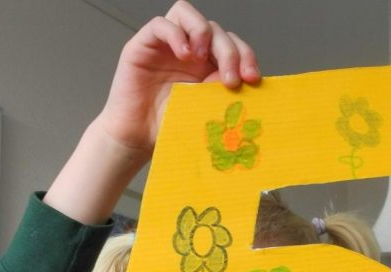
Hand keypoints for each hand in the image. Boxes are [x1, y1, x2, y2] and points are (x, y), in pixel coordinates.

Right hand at [96, 0, 260, 155]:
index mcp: (207, 64)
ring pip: (188, 15)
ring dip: (202, 32)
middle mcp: (189, 50)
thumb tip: (246, 80)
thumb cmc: (170, 126)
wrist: (138, 138)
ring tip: (201, 59)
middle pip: (215, 30)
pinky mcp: (144, 44)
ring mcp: (167, 45)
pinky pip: (161, 25)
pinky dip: (176, 35)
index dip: (246, 56)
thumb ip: (222, 91)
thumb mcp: (205, 108)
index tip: (252, 78)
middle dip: (229, 52)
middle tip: (231, 79)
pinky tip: (184, 55)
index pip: (232, 44)